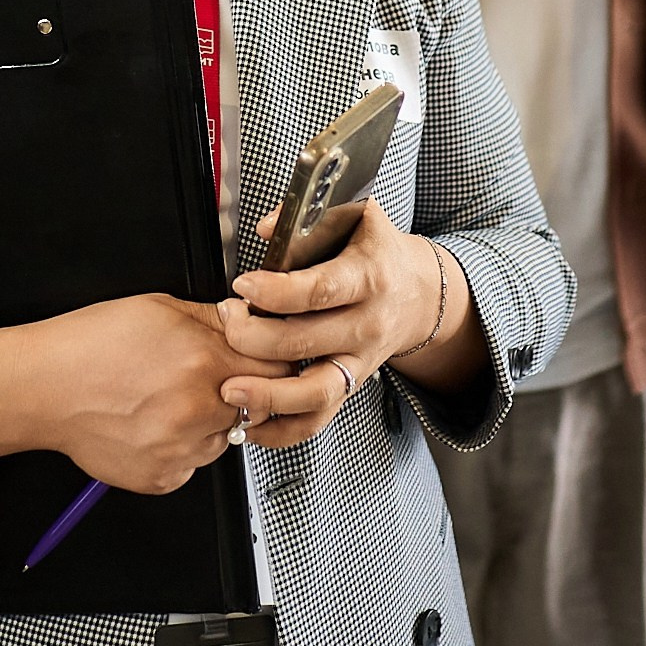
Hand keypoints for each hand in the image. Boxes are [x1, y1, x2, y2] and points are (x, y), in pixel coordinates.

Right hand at [31, 295, 282, 493]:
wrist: (43, 388)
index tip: (257, 358)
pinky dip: (181, 447)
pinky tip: (151, 423)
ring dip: (210, 422)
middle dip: (241, 391)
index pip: (276, 368)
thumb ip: (214, 319)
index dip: (268, 360)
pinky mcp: (163, 477)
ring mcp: (181, 450)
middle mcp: (197, 410)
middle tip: (203, 378)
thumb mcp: (159, 308)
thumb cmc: (91, 344)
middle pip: (257, 407)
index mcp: (204, 362)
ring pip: (225, 438)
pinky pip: (193, 463)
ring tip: (166, 400)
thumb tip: (249, 321)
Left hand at [213, 202, 438, 449]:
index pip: (321, 291)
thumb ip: (312, 215)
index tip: (243, 287)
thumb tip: (268, 228)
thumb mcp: (357, 216)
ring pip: (317, 393)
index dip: (277, 292)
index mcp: (368, 277)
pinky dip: (283, 429)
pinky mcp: (351, 386)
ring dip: (269, 396)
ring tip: (229, 389)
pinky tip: (251, 424)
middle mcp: (367, 325)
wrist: (418, 294)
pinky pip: (319, 418)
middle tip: (227, 320)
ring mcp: (360, 361)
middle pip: (306, 343)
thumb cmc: (377, 251)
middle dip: (254, 338)